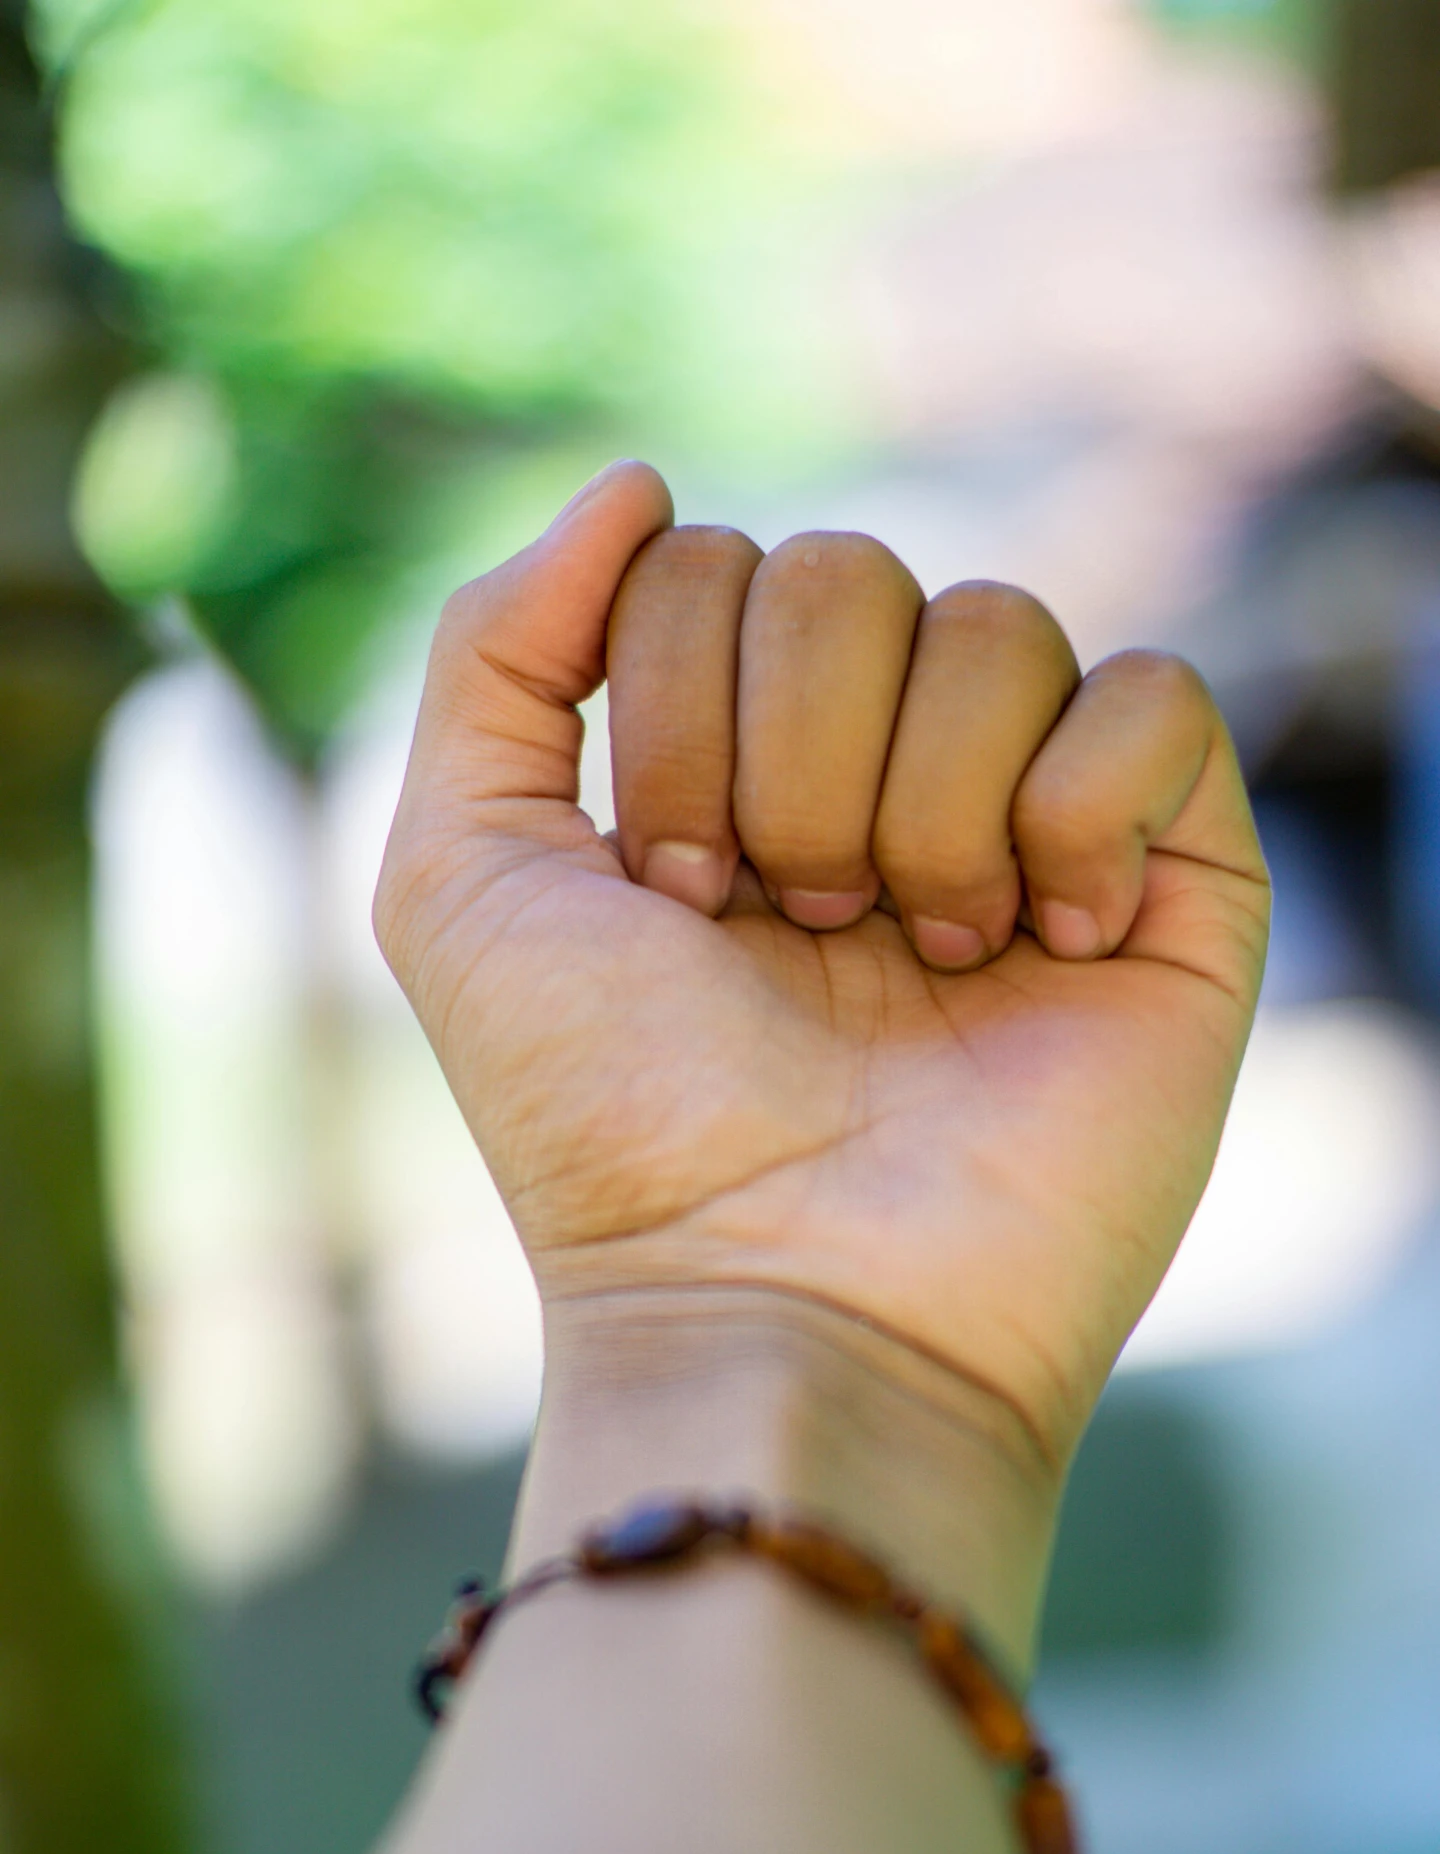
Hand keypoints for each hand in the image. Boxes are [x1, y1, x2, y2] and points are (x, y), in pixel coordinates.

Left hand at [376, 461, 1267, 1472]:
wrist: (785, 1306)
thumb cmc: (614, 1126)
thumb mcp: (460, 879)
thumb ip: (496, 654)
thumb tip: (639, 480)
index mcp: (726, 766)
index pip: (714, 567)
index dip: (673, 711)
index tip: (671, 900)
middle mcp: (877, 778)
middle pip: (851, 572)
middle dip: (785, 761)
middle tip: (787, 930)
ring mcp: (1027, 826)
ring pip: (999, 623)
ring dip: (919, 805)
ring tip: (914, 962)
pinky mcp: (1172, 887)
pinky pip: (1158, 700)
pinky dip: (1081, 806)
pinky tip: (1047, 940)